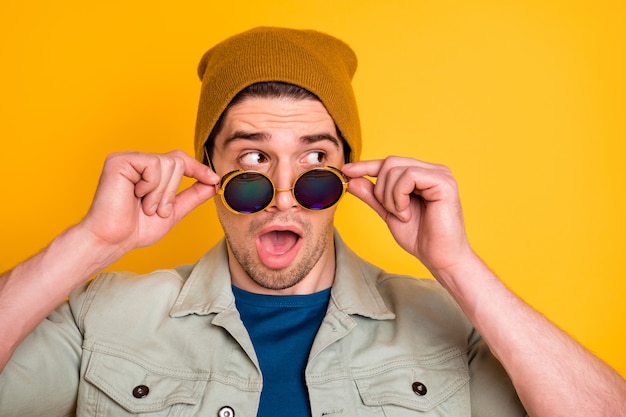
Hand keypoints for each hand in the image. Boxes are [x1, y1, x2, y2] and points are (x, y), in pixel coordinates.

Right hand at [80, 150, 218, 254]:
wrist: (114, 240)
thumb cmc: (136, 229)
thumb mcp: (174, 211)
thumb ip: (192, 196)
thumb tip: (213, 183)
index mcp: (151, 172)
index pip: (180, 160)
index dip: (199, 168)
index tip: (214, 179)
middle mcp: (140, 162)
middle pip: (178, 161)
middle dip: (173, 191)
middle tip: (157, 210)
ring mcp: (130, 160)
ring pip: (169, 163)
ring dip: (162, 193)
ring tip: (145, 206)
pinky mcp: (120, 160)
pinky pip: (154, 164)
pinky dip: (151, 186)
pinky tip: (135, 196)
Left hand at [342, 157, 472, 272]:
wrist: (439, 258)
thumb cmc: (421, 238)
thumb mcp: (389, 213)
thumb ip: (373, 196)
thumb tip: (353, 179)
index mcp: (421, 175)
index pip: (389, 163)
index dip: (366, 166)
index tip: (347, 171)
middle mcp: (432, 170)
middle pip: (389, 163)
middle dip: (381, 190)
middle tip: (392, 212)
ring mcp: (439, 174)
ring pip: (396, 169)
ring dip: (390, 197)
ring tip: (402, 215)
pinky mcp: (444, 182)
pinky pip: (408, 176)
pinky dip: (399, 197)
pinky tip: (407, 213)